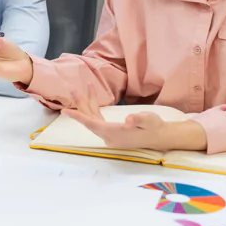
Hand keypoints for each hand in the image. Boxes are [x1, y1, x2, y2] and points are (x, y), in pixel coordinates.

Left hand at [63, 85, 206, 150]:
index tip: (65, 111)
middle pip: (89, 120)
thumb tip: (129, 119)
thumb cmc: (154, 127)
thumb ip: (139, 119)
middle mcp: (109, 136)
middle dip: (80, 104)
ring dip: (87, 105)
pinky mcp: (112, 133)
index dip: (78, 117)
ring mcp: (110, 136)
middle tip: (72, 89)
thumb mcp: (149, 120)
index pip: (92, 124)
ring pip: (93, 119)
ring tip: (82, 88)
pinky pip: (99, 120)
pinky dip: (95, 109)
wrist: (161, 137)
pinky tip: (93, 100)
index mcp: (114, 133)